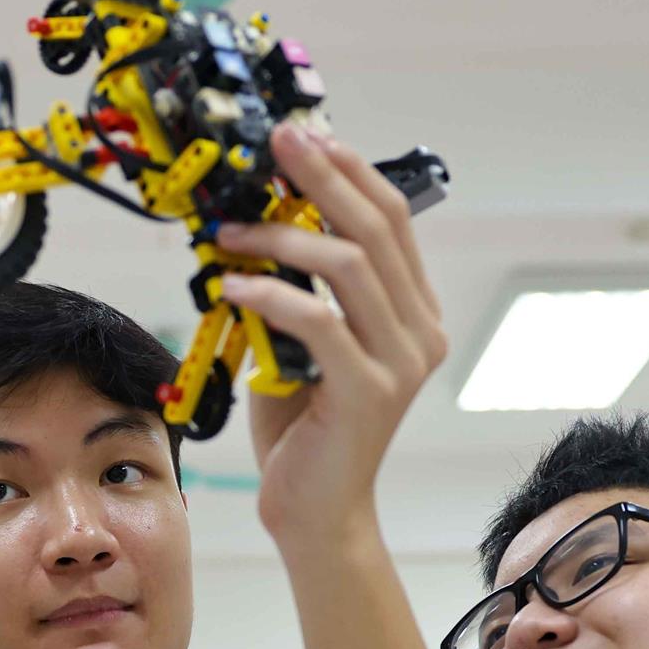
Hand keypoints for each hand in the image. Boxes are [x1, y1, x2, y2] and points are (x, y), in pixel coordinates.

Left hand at [213, 123, 446, 544]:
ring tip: (229, 232)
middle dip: (321, 176)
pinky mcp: (367, 392)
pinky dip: (271, 294)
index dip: (349, 169)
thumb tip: (256, 221)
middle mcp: (419, 331)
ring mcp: (400, 362)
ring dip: (281, 237)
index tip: (303, 136)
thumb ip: (296, 289)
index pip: (391, 219)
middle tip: (275, 145)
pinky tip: (233, 285)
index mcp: (413, 312)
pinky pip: (319, 322)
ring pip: (347, 266)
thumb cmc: (303, 427)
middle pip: (376, 228)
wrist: (315, 512)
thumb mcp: (301, 344)